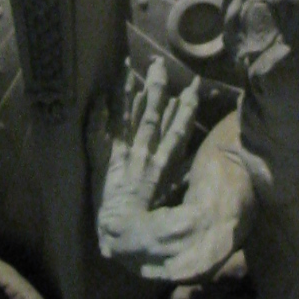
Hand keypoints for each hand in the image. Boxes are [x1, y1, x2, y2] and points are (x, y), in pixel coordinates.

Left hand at [92, 59, 200, 252]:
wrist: (123, 236)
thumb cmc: (149, 222)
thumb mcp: (172, 200)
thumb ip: (185, 179)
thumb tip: (201, 165)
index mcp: (162, 164)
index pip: (178, 130)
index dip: (186, 108)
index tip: (193, 87)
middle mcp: (143, 155)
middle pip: (152, 115)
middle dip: (156, 88)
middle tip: (157, 62)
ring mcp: (121, 157)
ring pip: (126, 119)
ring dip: (127, 93)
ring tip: (127, 69)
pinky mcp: (100, 164)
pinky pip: (96, 137)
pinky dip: (97, 119)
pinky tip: (97, 100)